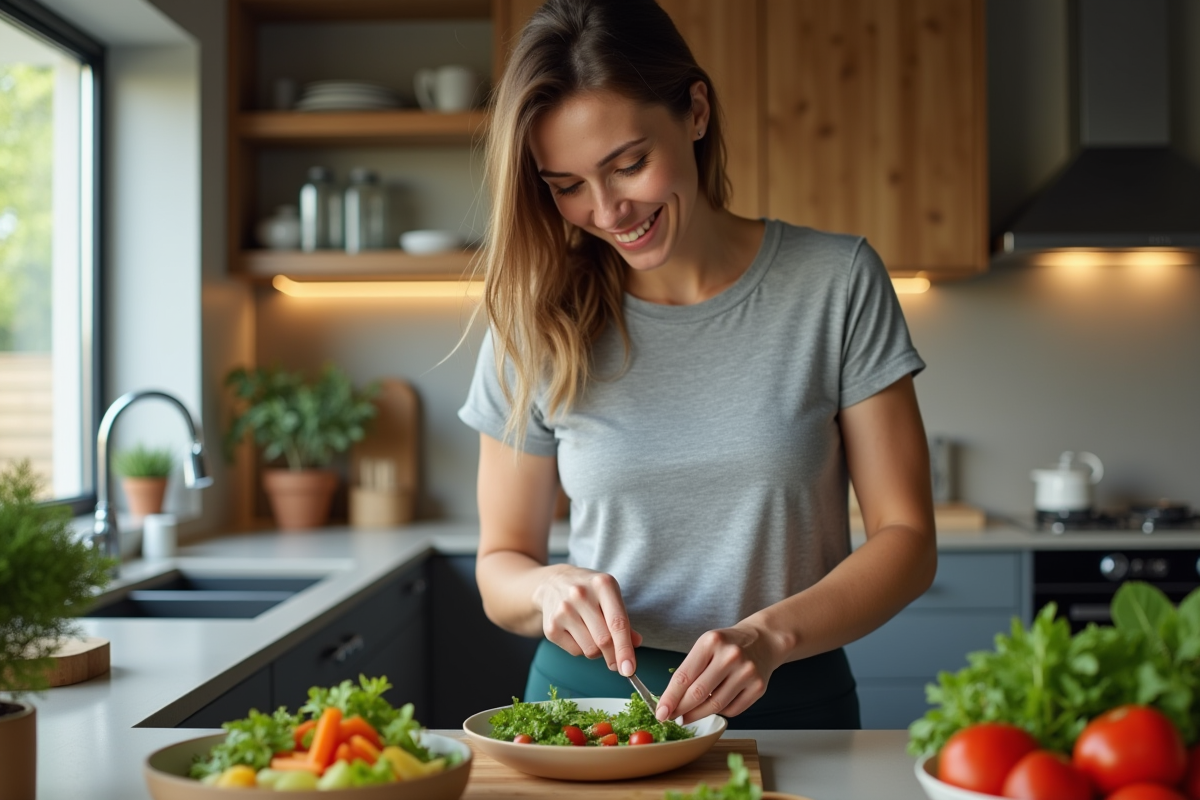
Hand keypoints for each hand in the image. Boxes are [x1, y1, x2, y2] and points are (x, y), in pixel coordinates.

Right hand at [532, 564, 643, 674]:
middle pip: (604, 640)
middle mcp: (581, 595)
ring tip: (593, 636)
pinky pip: (575, 652)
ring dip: (597, 652)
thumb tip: (635, 643)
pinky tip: (578, 634)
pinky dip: (582, 649)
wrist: (553, 582)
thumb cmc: (589, 591)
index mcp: (602, 584)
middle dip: (614, 656)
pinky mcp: (551, 626)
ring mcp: (563, 610)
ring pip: (590, 650)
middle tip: (617, 662)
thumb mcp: (610, 596)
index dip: (625, 649)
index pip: (617, 623)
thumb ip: (624, 620)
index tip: (629, 670)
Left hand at [654, 624, 781, 723]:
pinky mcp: (759, 687)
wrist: (763, 640)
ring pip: (715, 706)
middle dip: (681, 709)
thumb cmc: (727, 645)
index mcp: (711, 642)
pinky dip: (719, 712)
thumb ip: (689, 670)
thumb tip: (671, 702)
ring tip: (687, 716)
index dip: (670, 698)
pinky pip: (732, 710)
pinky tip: (713, 706)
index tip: (660, 712)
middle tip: (670, 717)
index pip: (684, 676)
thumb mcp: (706, 646)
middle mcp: (730, 656)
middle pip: (698, 693)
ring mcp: (747, 672)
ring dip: (697, 715)